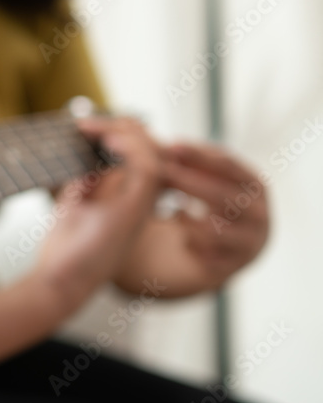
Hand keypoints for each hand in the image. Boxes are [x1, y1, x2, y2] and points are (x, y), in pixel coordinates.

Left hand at [33, 117, 163, 306]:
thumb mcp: (75, 201)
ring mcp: (143, 207)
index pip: (142, 156)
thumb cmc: (64, 249)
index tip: (84, 125)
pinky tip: (106, 139)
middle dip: (122, 127)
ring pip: (155, 154)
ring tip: (92, 127)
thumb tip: (89, 148)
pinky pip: (149, 167)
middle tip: (85, 123)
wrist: (58, 281)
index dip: (121, 134)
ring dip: (124, 132)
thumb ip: (88, 176)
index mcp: (132, 201)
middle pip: (152, 150)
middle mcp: (143, 203)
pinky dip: (130, 147)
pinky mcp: (136, 210)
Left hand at [115, 143, 267, 295]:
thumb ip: (179, 159)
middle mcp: (260, 215)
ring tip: (175, 212)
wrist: (206, 253)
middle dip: (188, 183)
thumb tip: (143, 133)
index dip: (199, 155)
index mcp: (255, 185)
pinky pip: (204, 256)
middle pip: (222, 196)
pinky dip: (188, 244)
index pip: (229, 165)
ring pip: (213, 230)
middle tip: (158, 173)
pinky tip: (182, 238)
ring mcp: (249, 244)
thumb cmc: (198, 204)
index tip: (170, 145)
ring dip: (187, 220)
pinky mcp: (231, 269)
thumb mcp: (194, 178)